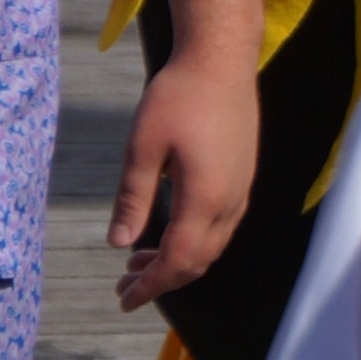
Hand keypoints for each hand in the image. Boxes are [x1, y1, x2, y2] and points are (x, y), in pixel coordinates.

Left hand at [110, 49, 256, 312]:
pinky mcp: (242, 177)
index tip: (123, 299)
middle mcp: (230, 202)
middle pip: (198, 262)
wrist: (222, 60)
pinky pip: (221, 226)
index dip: (150, 286)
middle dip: (161, 279)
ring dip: (178, 261)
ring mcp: (241, 190)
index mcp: (204, 198)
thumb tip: (118, 243)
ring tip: (138, 259)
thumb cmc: (178, 96)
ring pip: (212, 246)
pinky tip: (170, 229)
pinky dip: (194, 241)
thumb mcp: (142, 147)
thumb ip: (132, 198)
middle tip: (123, 283)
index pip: (178, 261)